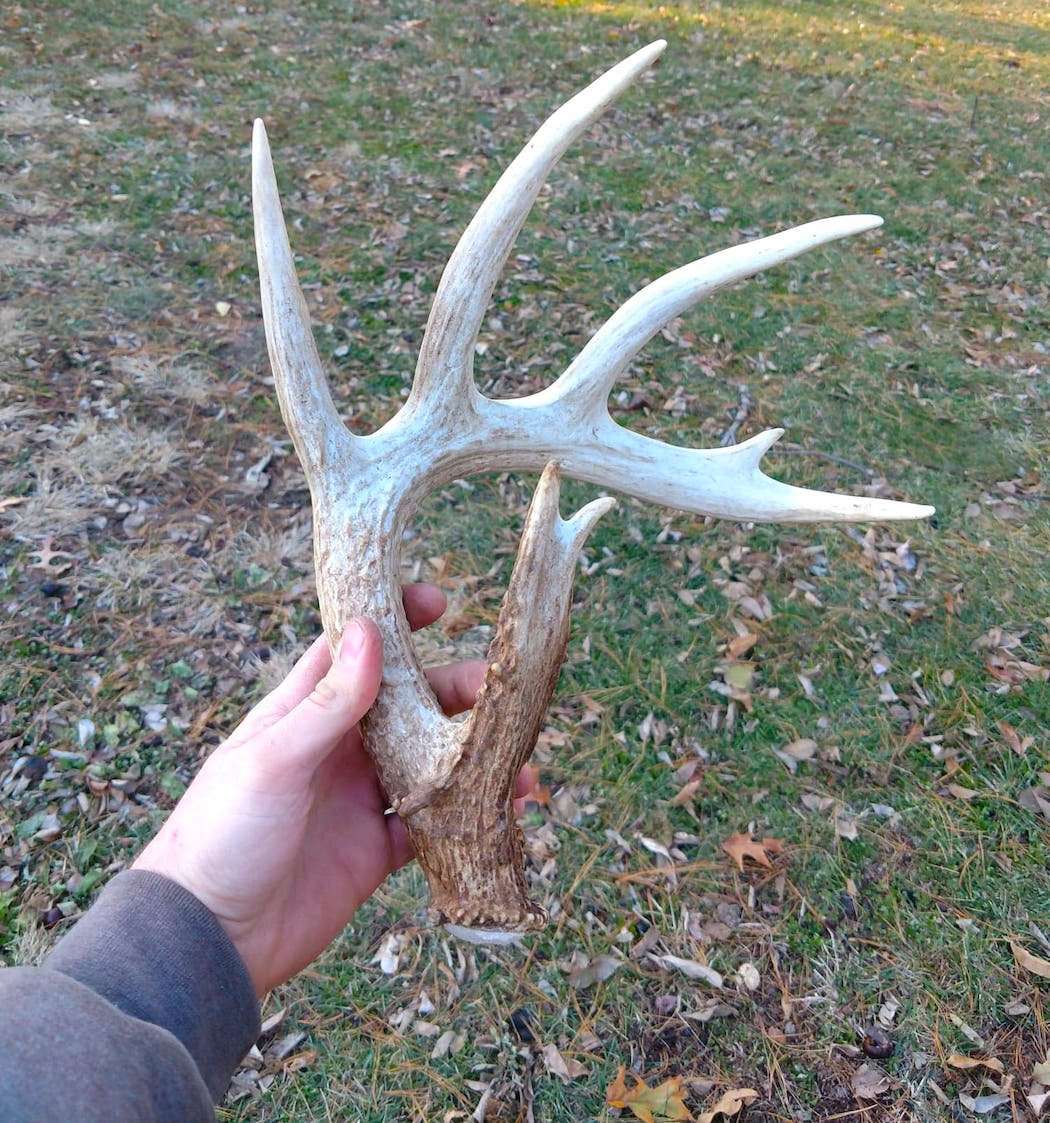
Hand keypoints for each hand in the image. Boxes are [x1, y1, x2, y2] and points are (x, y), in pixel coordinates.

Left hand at [134, 584, 533, 995]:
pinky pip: (431, 823)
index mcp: (303, 715)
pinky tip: (499, 810)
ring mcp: (358, 798)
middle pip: (407, 706)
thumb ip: (326, 705)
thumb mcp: (273, 762)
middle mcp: (337, 750)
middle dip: (454, 692)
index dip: (393, 623)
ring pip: (428, 762)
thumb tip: (369, 635)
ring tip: (518, 760)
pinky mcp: (376, 848)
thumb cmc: (221, 835)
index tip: (438, 601)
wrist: (208, 939)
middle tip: (498, 688)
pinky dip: (466, 815)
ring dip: (470, 756)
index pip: (353, 651)